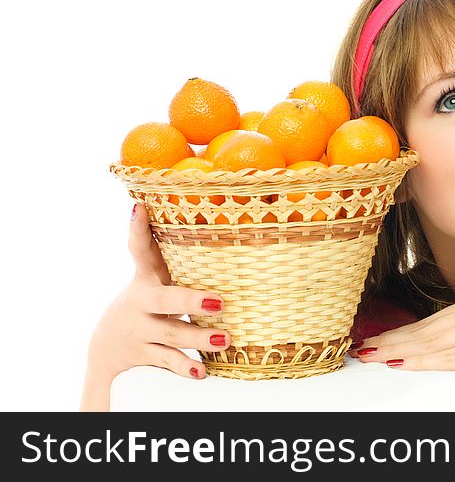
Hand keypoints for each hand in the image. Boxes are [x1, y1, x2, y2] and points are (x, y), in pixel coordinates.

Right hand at [85, 203, 230, 382]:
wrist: (105, 347)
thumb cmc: (147, 300)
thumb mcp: (151, 276)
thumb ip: (162, 250)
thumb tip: (179, 210)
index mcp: (145, 278)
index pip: (139, 250)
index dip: (137, 229)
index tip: (139, 209)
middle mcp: (141, 302)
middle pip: (164, 300)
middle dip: (190, 301)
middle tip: (219, 302)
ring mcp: (141, 329)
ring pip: (171, 333)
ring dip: (198, 337)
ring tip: (224, 337)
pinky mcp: (145, 353)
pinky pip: (167, 360)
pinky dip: (184, 367)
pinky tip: (201, 370)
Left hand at [354, 291, 454, 370]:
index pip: (431, 322)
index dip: (402, 332)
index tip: (379, 340)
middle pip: (424, 331)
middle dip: (392, 341)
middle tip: (363, 350)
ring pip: (431, 343)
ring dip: (400, 351)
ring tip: (374, 358)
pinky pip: (452, 357)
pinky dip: (425, 361)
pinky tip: (406, 364)